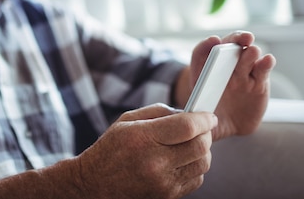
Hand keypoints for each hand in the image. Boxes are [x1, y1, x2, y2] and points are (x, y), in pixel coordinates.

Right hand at [73, 104, 217, 198]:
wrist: (95, 184)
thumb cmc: (111, 149)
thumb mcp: (127, 120)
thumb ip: (159, 112)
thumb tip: (187, 113)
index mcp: (143, 138)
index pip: (187, 127)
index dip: (203, 119)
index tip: (208, 116)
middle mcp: (155, 162)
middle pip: (200, 146)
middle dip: (205, 133)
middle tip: (201, 128)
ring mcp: (163, 182)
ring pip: (203, 164)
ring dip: (202, 151)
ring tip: (189, 144)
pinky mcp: (168, 196)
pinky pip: (196, 179)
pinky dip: (194, 167)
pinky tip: (181, 160)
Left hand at [190, 31, 275, 139]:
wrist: (230, 126)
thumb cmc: (211, 119)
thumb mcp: (201, 121)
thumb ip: (200, 121)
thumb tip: (201, 123)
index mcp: (204, 73)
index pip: (201, 54)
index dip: (206, 46)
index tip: (213, 41)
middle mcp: (224, 68)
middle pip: (228, 47)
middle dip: (235, 39)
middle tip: (242, 39)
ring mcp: (242, 73)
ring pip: (247, 56)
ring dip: (250, 52)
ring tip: (252, 51)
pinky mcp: (259, 82)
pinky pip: (262, 70)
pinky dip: (266, 64)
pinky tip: (267, 61)